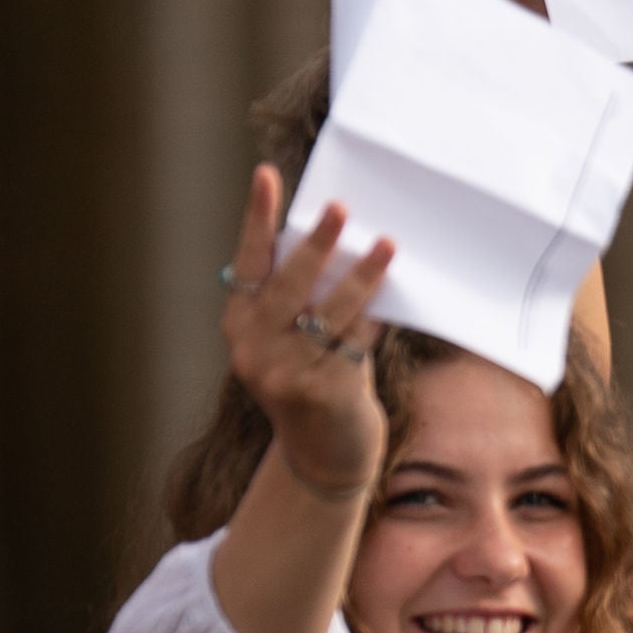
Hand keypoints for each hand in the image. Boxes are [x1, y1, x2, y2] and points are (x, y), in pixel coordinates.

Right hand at [223, 165, 394, 499]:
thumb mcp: (291, 342)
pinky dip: (374, 318)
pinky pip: (355, 342)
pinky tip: (392, 297)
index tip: (266, 175)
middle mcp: (254, 350)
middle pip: (288, 285)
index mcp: (240, 327)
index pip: (247, 263)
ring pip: (329, 311)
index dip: (256, 218)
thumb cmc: (312, 383)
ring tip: (386, 244)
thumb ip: (299, 303)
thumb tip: (336, 240)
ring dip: (362, 276)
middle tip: (339, 207)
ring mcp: (287, 374)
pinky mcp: (324, 392)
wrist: (323, 457)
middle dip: (316, 244)